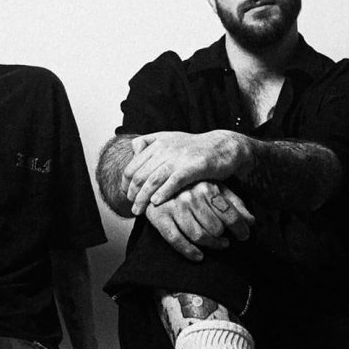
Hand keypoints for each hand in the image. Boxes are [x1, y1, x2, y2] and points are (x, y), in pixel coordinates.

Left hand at [123, 131, 246, 214]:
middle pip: (140, 175)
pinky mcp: (193, 166)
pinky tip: (156, 203)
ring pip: (153, 180)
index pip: (133, 165)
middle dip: (133, 193)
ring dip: (143, 198)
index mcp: (157, 143)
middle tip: (131, 206)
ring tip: (139, 210)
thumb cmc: (196, 147)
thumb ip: (150, 143)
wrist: (223, 146)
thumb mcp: (170, 138)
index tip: (126, 194)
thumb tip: (133, 151)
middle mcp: (165, 148)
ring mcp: (179, 157)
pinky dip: (163, 193)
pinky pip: (173, 182)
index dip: (125, 182)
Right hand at [143, 181, 254, 260]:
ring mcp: (175, 207)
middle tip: (226, 241)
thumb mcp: (215, 188)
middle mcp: (191, 196)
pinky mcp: (160, 217)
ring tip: (218, 245)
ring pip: (198, 235)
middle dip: (223, 238)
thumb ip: (234, 203)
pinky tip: (199, 255)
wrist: (156, 180)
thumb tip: (251, 221)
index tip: (244, 236)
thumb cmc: (191, 185)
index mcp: (207, 187)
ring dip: (211, 245)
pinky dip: (189, 251)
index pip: (230, 213)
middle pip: (215, 228)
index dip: (240, 228)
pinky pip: (176, 240)